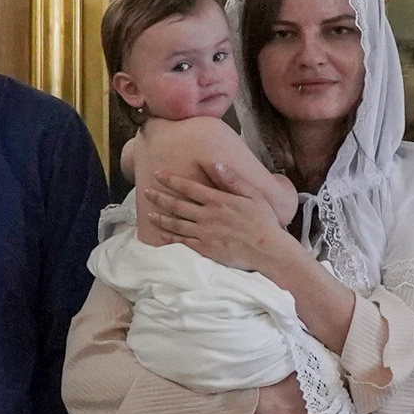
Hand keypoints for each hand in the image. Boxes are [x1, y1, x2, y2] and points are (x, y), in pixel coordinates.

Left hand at [143, 161, 294, 275]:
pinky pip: (183, 242)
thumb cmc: (263, 222)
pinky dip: (170, 238)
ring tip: (149, 213)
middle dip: (159, 197)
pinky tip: (161, 234)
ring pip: (176, 224)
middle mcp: (207, 216)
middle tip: (146, 192)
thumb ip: (232, 179)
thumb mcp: (253, 195)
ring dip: (160, 218)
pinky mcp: (206, 249)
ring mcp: (205, 234)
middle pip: (177, 205)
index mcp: (218, 200)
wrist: (268, 250)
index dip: (171, 180)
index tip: (159, 174)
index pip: (188, 187)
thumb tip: (215, 163)